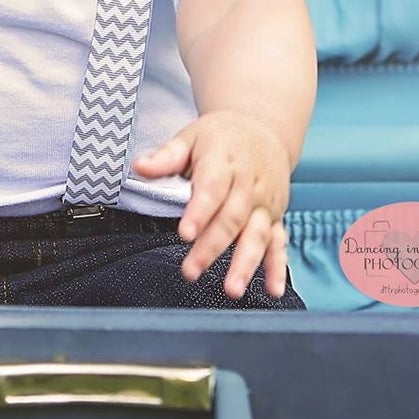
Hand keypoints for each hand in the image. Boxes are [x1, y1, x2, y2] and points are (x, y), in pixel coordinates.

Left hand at [132, 110, 292, 300]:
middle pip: (231, 219)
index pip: (212, 190)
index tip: (185, 233)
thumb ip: (166, 156)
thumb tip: (139, 166)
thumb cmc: (221, 136)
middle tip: (191, 271)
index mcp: (224, 163)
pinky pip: (279, 243)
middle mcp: (248, 185)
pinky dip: (278, 268)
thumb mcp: (190, 137)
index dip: (199, 213)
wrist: (263, 128)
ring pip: (256, 235)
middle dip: (211, 248)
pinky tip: (273, 290)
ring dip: (245, 264)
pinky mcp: (275, 217)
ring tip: (232, 289)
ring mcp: (264, 203)